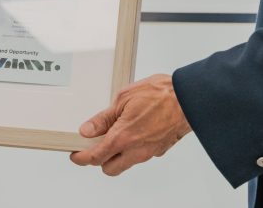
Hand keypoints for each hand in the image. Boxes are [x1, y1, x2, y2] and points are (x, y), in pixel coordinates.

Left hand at [70, 74, 191, 175]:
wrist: (188, 99)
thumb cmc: (159, 94)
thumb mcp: (123, 98)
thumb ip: (104, 118)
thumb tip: (87, 130)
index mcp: (122, 138)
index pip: (95, 157)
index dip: (81, 158)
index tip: (75, 155)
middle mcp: (135, 151)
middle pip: (109, 169)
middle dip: (99, 160)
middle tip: (94, 144)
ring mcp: (148, 153)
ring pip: (125, 164)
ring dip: (117, 155)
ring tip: (115, 133)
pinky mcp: (159, 150)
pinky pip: (140, 155)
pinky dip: (132, 148)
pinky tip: (133, 130)